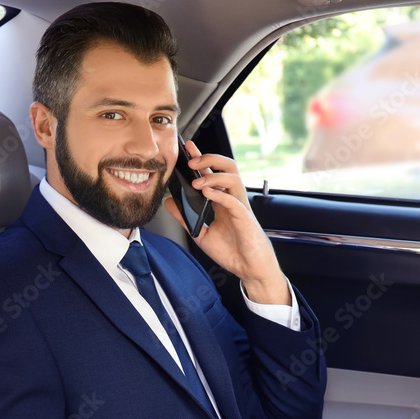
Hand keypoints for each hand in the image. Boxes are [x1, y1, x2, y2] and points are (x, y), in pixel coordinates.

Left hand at [163, 140, 289, 305]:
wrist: (250, 270)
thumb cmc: (232, 253)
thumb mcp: (201, 234)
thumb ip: (185, 218)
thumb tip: (169, 202)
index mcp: (223, 202)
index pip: (212, 173)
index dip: (202, 158)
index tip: (188, 148)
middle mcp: (233, 200)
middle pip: (227, 168)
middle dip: (210, 159)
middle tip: (191, 160)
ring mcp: (241, 208)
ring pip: (234, 179)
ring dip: (214, 175)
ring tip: (197, 181)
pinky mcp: (246, 219)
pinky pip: (234, 201)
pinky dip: (220, 195)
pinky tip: (207, 193)